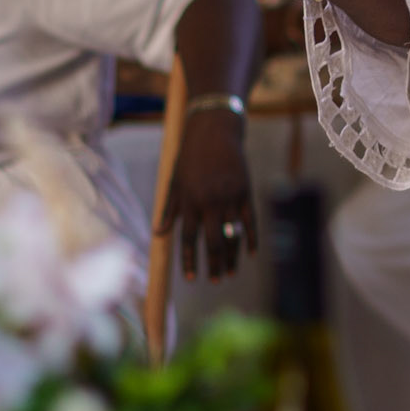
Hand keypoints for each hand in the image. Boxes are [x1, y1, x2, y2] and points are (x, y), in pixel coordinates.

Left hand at [158, 110, 256, 280]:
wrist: (216, 129)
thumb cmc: (191, 155)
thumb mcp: (174, 180)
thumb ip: (169, 207)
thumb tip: (158, 233)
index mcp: (189, 201)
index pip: (187, 238)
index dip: (189, 260)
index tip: (191, 278)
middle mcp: (209, 202)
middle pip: (212, 242)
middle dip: (213, 264)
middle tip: (214, 281)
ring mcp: (229, 197)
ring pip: (231, 234)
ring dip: (231, 257)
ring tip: (229, 274)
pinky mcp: (245, 191)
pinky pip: (249, 220)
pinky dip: (251, 237)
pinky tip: (251, 253)